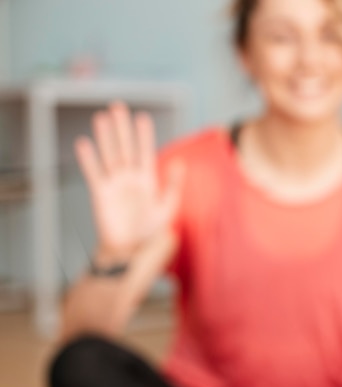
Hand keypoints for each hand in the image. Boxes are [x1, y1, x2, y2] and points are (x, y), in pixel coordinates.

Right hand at [75, 101, 185, 262]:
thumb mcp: (166, 208)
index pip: (145, 152)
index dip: (143, 136)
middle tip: (118, 106)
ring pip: (110, 156)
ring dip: (106, 137)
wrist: (129, 249)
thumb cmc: (148, 231)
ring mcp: (114, 184)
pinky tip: (84, 143)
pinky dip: (88, 160)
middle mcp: (130, 178)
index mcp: (147, 180)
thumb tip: (181, 163)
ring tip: (102, 118)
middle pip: (125, 148)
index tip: (142, 118)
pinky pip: (94, 173)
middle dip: (122, 128)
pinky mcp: (101, 193)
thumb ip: (173, 185)